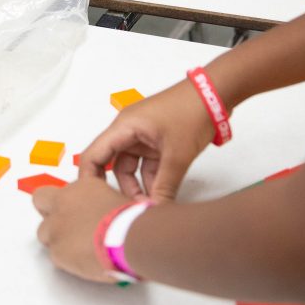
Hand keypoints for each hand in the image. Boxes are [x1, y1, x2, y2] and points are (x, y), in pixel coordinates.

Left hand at [34, 177, 131, 281]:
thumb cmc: (131, 220)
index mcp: (80, 188)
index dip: (62, 200)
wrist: (131, 238)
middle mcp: (63, 204)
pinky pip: (56, 256)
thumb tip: (104, 210)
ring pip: (45, 233)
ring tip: (78, 246)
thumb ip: (102, 202)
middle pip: (40, 201)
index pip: (59, 188)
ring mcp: (57, 228)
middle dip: (48, 211)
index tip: (72, 208)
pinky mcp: (58, 252)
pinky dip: (67, 259)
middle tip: (64, 223)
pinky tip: (84, 260)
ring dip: (57, 238)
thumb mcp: (119, 200)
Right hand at [79, 80, 214, 201]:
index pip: (93, 156)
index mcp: (124, 127)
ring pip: (132, 168)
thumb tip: (155, 210)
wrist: (216, 94)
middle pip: (113, 165)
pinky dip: (153, 179)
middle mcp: (129, 130)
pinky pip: (147, 164)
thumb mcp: (177, 154)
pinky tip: (161, 195)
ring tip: (151, 206)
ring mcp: (143, 135)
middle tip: (133, 210)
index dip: (89, 180)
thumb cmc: (192, 111)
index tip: (94, 202)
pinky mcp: (157, 140)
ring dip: (140, 186)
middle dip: (123, 188)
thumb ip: (165, 186)